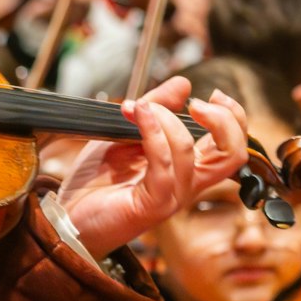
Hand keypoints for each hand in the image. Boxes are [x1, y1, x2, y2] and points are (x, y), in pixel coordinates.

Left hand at [57, 78, 248, 259]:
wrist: (68, 216)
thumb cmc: (95, 182)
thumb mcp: (124, 134)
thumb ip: (154, 110)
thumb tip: (183, 83)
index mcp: (186, 168)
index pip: (232, 145)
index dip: (232, 117)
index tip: (212, 95)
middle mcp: (186, 183)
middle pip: (233, 154)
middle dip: (224, 120)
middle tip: (196, 103)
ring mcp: (172, 196)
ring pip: (190, 152)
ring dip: (165, 119)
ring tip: (139, 107)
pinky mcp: (153, 205)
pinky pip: (163, 165)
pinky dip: (152, 134)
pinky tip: (136, 116)